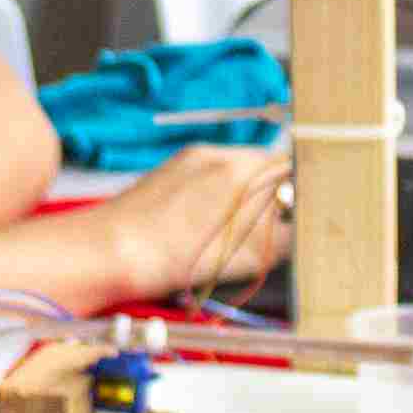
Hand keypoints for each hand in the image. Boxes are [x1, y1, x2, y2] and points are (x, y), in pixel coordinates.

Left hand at [101, 143, 292, 297]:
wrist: (104, 252)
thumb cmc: (166, 257)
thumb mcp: (238, 258)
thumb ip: (279, 239)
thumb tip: (302, 232)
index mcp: (236, 169)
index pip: (290, 167)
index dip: (303, 191)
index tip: (307, 212)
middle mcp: (213, 154)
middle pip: (263, 167)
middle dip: (276, 196)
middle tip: (279, 229)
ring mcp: (188, 159)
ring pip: (236, 172)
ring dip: (248, 197)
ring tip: (241, 233)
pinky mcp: (169, 171)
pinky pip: (210, 176)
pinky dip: (221, 197)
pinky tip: (210, 228)